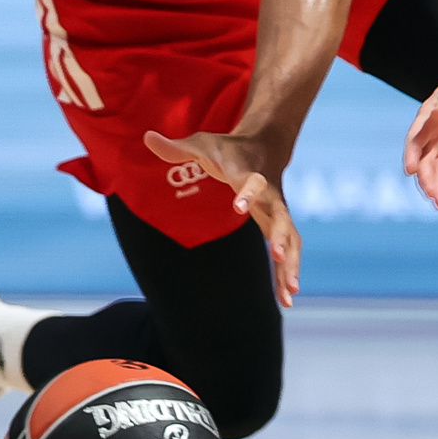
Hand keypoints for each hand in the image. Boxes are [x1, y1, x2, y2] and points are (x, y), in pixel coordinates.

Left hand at [144, 129, 301, 305]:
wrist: (264, 146)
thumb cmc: (228, 148)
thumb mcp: (202, 143)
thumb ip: (176, 146)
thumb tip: (147, 138)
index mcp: (249, 175)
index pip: (251, 183)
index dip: (247, 194)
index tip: (238, 207)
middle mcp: (269, 195)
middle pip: (280, 216)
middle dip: (281, 236)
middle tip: (278, 255)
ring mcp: (277, 212)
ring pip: (290, 239)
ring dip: (290, 265)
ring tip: (289, 294)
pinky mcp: (278, 226)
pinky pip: (288, 252)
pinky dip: (286, 274)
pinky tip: (285, 301)